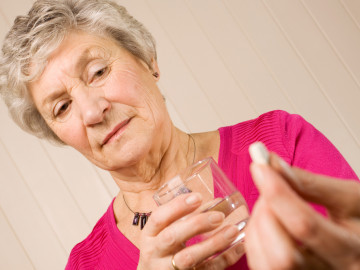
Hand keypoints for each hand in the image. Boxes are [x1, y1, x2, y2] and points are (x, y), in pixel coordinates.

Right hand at [137, 192, 243, 268]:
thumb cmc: (163, 249)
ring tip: (232, 230)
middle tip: (219, 215)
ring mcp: (167, 269)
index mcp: (149, 235)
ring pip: (189, 258)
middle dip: (196, 224)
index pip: (159, 218)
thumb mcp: (165, 232)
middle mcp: (154, 253)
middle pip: (172, 237)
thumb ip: (185, 218)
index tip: (198, 197)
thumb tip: (217, 202)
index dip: (177, 206)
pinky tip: (238, 247)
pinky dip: (224, 259)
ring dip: (213, 243)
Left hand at [246, 153, 359, 268]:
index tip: (261, 167)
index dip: (277, 193)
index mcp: (354, 254)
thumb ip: (312, 183)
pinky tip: (266, 220)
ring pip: (266, 264)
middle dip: (266, 214)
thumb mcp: (351, 198)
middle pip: (283, 256)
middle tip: (268, 186)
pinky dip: (254, 238)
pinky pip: (260, 265)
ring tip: (269, 203)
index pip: (305, 226)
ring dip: (257, 226)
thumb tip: (272, 164)